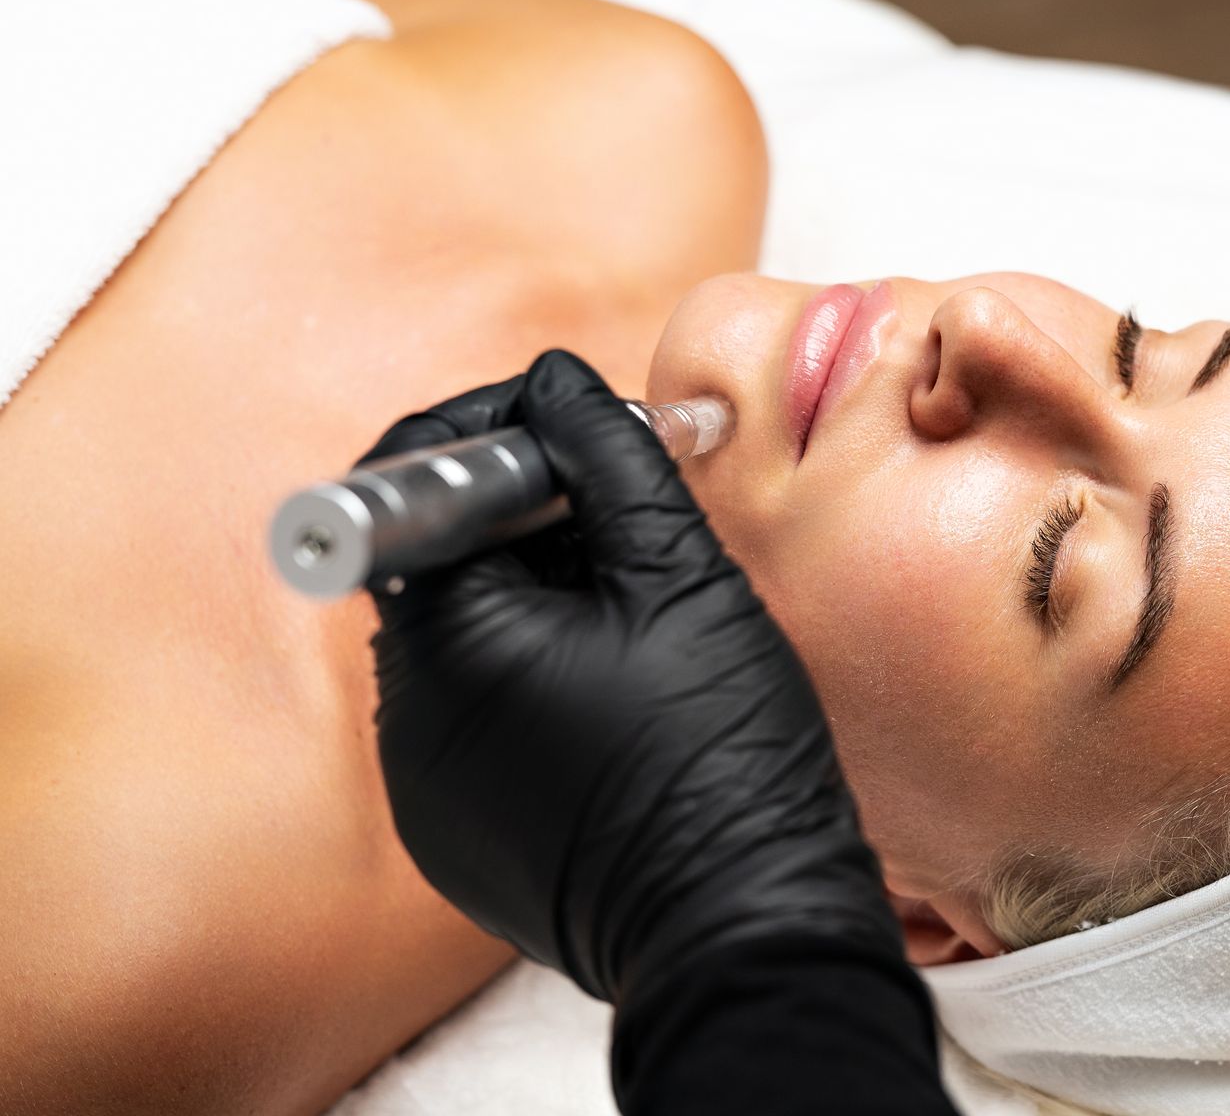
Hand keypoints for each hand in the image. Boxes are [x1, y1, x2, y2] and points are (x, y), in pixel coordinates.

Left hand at [360, 350, 899, 1010]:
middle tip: (628, 521)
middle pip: (442, 563)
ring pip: (464, 641)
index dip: (496, 435)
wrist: (745, 926)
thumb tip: (555, 379)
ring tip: (641, 622)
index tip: (576, 430)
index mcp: (450, 639)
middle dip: (527, 521)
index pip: (418, 486)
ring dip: (535, 603)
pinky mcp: (457, 837)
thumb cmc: (724, 750)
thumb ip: (608, 460)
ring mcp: (426, 787)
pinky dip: (534, 683)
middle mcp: (408, 717)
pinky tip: (622, 700)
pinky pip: (477, 720)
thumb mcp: (682, 577)